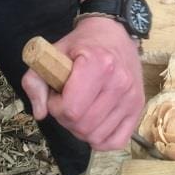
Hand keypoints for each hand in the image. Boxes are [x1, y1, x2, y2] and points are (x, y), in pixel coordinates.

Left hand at [22, 15, 144, 150]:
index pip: (71, 109)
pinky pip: (115, 141)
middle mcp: (120, 81)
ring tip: (82, 106)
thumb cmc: (82, 44)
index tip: (57, 93)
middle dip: (67, 119)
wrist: (114, 33)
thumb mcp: (53, 53)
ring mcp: (132, 97)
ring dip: (82, 128)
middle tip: (68, 101)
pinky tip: (95, 121)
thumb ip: (35, 80)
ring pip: (97, 137)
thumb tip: (40, 114)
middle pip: (83, 126)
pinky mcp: (139, 108)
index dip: (56, 106)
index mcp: (98, 64)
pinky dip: (101, 138)